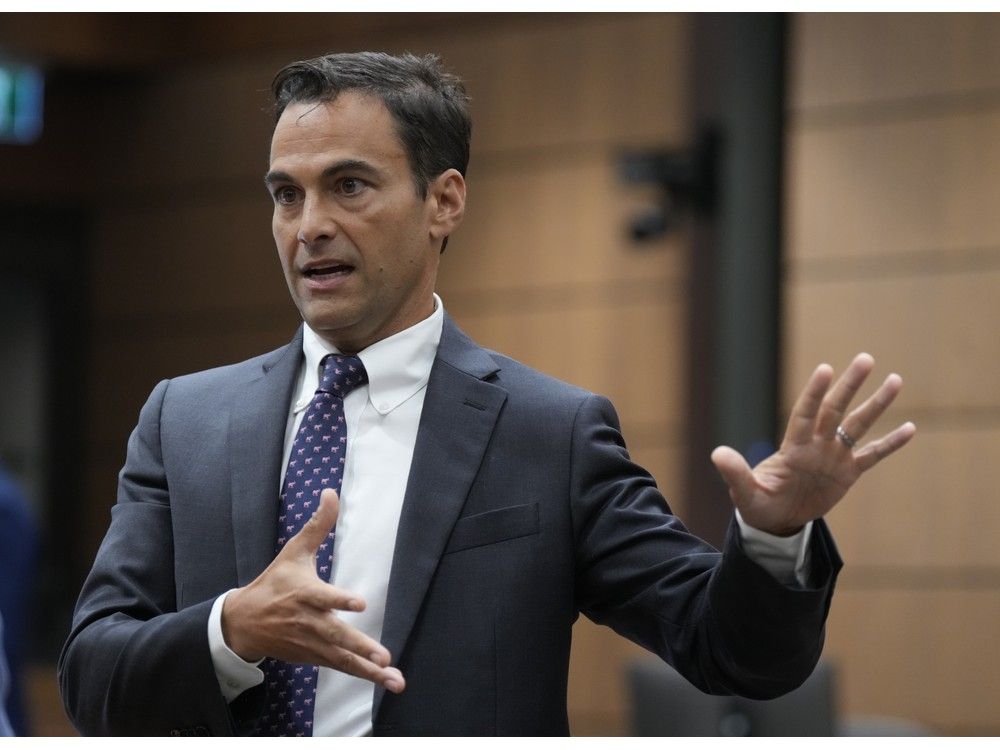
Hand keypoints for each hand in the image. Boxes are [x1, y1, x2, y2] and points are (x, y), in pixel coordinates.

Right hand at [222, 488, 404, 692]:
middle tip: (384, 657)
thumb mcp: (295, 551)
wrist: (244, 623)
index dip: (340, 600)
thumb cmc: (275, 582)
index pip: (324, 597)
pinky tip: (385, 682)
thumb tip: (331, 492)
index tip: (359, 603)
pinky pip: (341, 667)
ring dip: (369, 671)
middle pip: (336, 636)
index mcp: (305, 594)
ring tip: (395, 679)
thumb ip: (318, 525)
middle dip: (361, 647)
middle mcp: (309, 622)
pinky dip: (362, 676)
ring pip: (343, 659)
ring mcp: (311, 644)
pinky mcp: (314, 657)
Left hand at [710, 353, 916, 536]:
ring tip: (896, 379)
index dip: (815, 393)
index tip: (825, 369)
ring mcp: (834, 456)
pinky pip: (872, 455)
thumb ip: (735, 473)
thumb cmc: (757, 503)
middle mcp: (816, 444)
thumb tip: (717, 454)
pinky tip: (910, 428)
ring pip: (858, 425)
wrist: (775, 520)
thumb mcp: (745, 492)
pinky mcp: (847, 473)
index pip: (805, 413)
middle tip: (866, 358)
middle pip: (836, 409)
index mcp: (793, 447)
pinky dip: (890, 443)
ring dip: (876, 404)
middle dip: (850, 385)